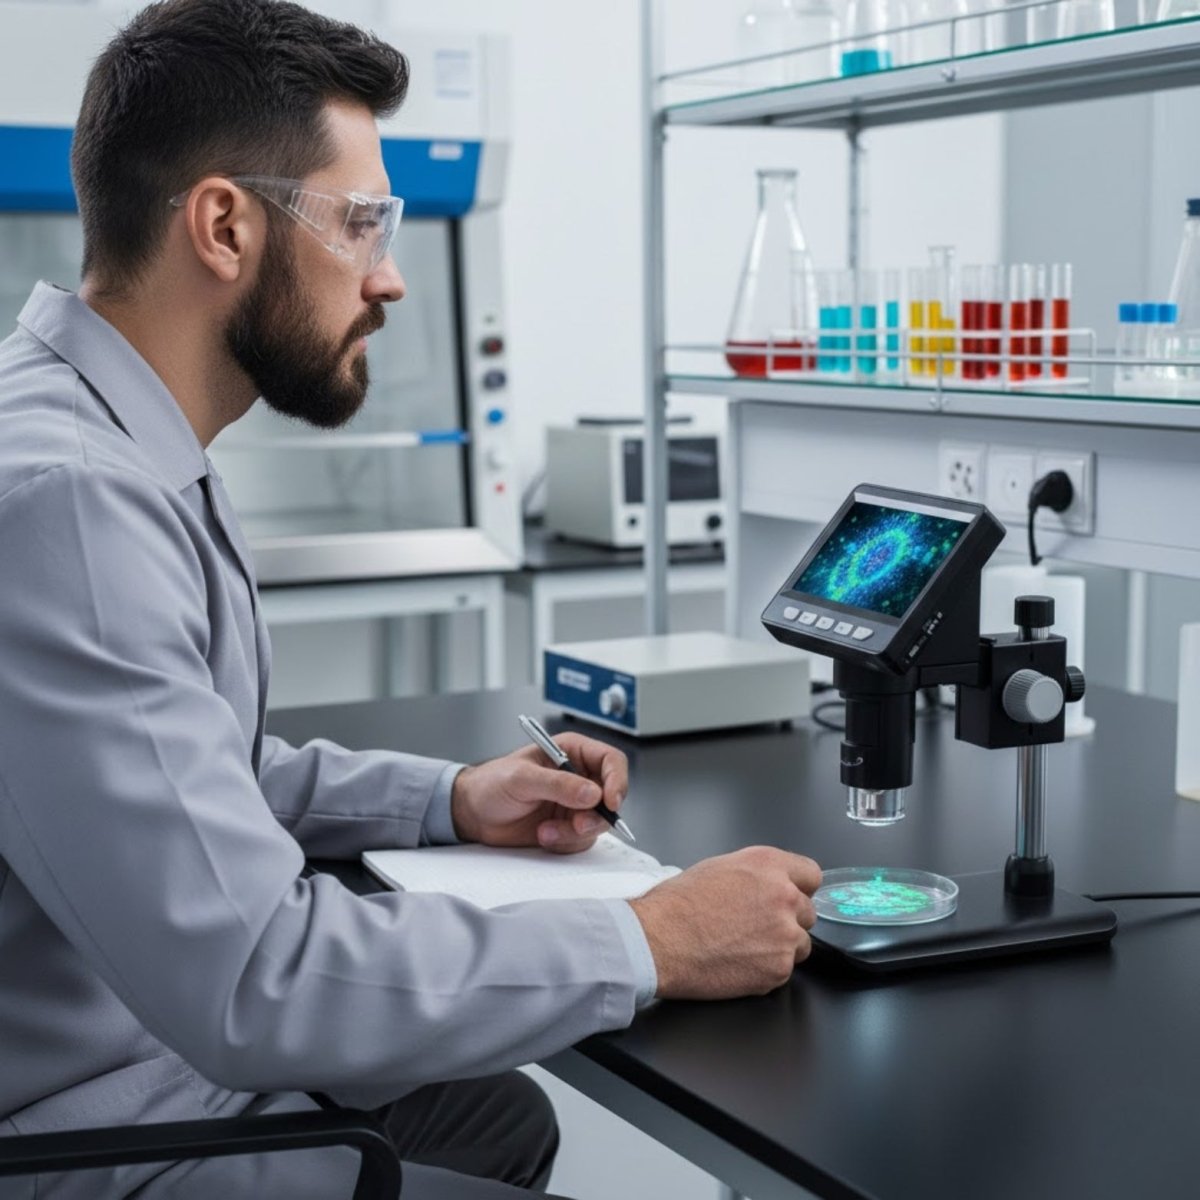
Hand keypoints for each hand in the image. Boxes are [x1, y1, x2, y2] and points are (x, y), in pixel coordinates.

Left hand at [451, 731, 627, 853]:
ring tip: (546, 831)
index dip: (617, 780)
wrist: (474, 814)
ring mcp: (575, 805)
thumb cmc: (491, 783)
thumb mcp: (522, 778)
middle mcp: (579, 778)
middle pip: (611, 796)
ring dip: (575, 832)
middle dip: (596, 816)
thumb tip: (592, 792)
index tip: (610, 801)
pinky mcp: (568, 827)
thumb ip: (558, 784)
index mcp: (572, 752)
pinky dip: (565, 842)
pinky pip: (583, 840)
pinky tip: (543, 835)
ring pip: (599, 823)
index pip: (611, 761)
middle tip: (577, 824)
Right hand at [628, 847, 821, 999]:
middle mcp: (784, 896)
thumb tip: (767, 886)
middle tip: (756, 927)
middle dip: (787, 920)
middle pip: (807, 912)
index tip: (789, 898)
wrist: (659, 940)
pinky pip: (784, 970)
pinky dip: (766, 970)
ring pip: (800, 944)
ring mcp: (785, 935)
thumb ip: (756, 875)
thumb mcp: (720, 868)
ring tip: (745, 947)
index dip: (798, 888)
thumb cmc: (678, 904)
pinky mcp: (778, 969)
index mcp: (769, 865)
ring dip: (780, 947)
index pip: (811, 875)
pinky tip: (739, 963)